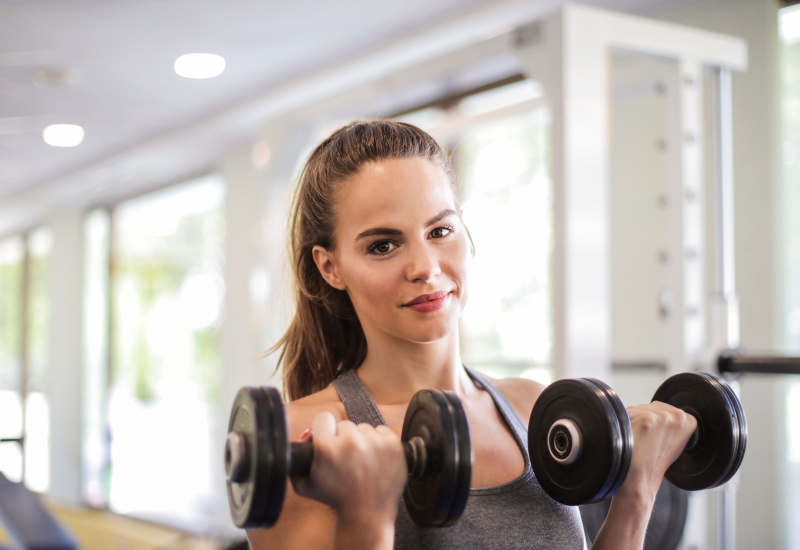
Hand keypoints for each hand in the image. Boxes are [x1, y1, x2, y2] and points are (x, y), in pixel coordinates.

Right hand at [291, 413, 406, 520]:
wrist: (366, 515)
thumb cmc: (336, 500)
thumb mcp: (305, 484)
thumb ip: (297, 461)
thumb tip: (302, 439)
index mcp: (327, 448)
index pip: (324, 418)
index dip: (325, 429)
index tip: (329, 438)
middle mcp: (351, 442)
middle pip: (345, 425)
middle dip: (344, 438)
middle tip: (346, 457)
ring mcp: (374, 442)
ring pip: (364, 428)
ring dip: (363, 441)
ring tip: (362, 462)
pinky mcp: (392, 445)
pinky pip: (382, 431)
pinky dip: (380, 442)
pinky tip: (375, 459)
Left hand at [618, 402, 697, 502]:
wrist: (640, 479)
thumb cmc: (653, 463)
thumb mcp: (673, 441)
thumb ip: (671, 423)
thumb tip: (661, 410)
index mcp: (688, 421)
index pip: (663, 409)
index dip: (654, 423)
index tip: (654, 438)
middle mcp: (678, 416)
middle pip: (650, 407)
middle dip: (644, 420)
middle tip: (645, 442)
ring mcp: (662, 417)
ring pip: (637, 409)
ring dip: (633, 421)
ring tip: (638, 441)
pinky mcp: (646, 420)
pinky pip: (627, 414)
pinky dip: (624, 425)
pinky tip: (631, 440)